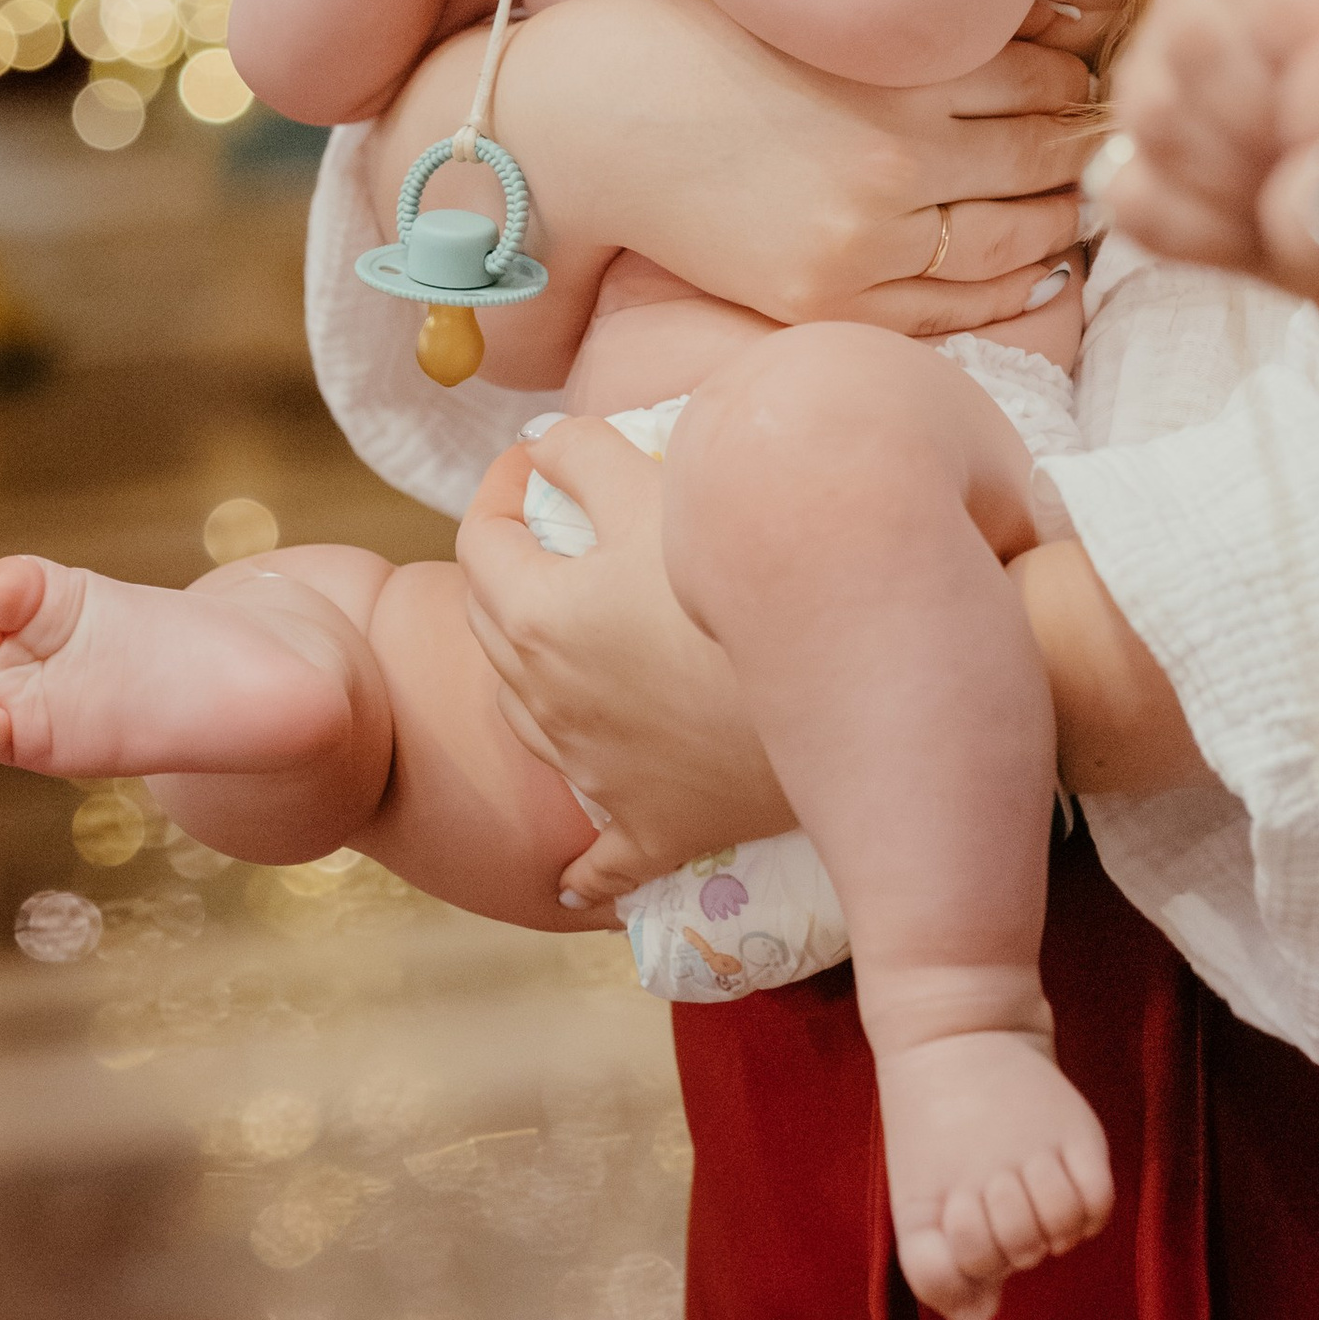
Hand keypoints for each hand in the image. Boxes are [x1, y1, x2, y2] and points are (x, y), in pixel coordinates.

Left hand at [457, 422, 790, 901]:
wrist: (838, 696)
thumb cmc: (740, 586)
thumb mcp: (658, 492)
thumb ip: (585, 457)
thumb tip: (544, 445)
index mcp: (538, 618)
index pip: (480, 538)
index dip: (500, 486)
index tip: (536, 461)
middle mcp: (546, 702)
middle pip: (489, 625)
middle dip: (506, 566)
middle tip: (551, 529)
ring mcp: (593, 775)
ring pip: (526, 720)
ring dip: (531, 672)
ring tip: (573, 636)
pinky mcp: (648, 832)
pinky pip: (596, 862)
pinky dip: (583, 861)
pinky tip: (577, 874)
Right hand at [501, 0, 1091, 335]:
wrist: (589, 123)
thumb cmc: (692, 43)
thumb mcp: (814, 6)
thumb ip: (911, 23)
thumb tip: (1034, 27)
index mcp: (896, 67)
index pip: (1035, 74)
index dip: (1073, 76)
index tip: (1086, 74)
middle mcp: (895, 155)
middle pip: (1038, 156)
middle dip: (1079, 147)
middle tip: (1105, 140)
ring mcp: (865, 237)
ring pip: (1011, 238)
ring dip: (1059, 219)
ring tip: (1079, 203)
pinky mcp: (829, 296)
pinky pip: (953, 306)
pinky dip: (1011, 289)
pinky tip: (1038, 270)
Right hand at [1105, 0, 1318, 270]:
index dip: (1316, 56)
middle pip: (1197, 44)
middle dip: (1273, 133)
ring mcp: (1169, 39)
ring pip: (1155, 115)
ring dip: (1242, 185)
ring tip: (1318, 215)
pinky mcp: (1147, 125)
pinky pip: (1133, 189)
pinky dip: (1198, 230)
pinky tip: (1267, 240)